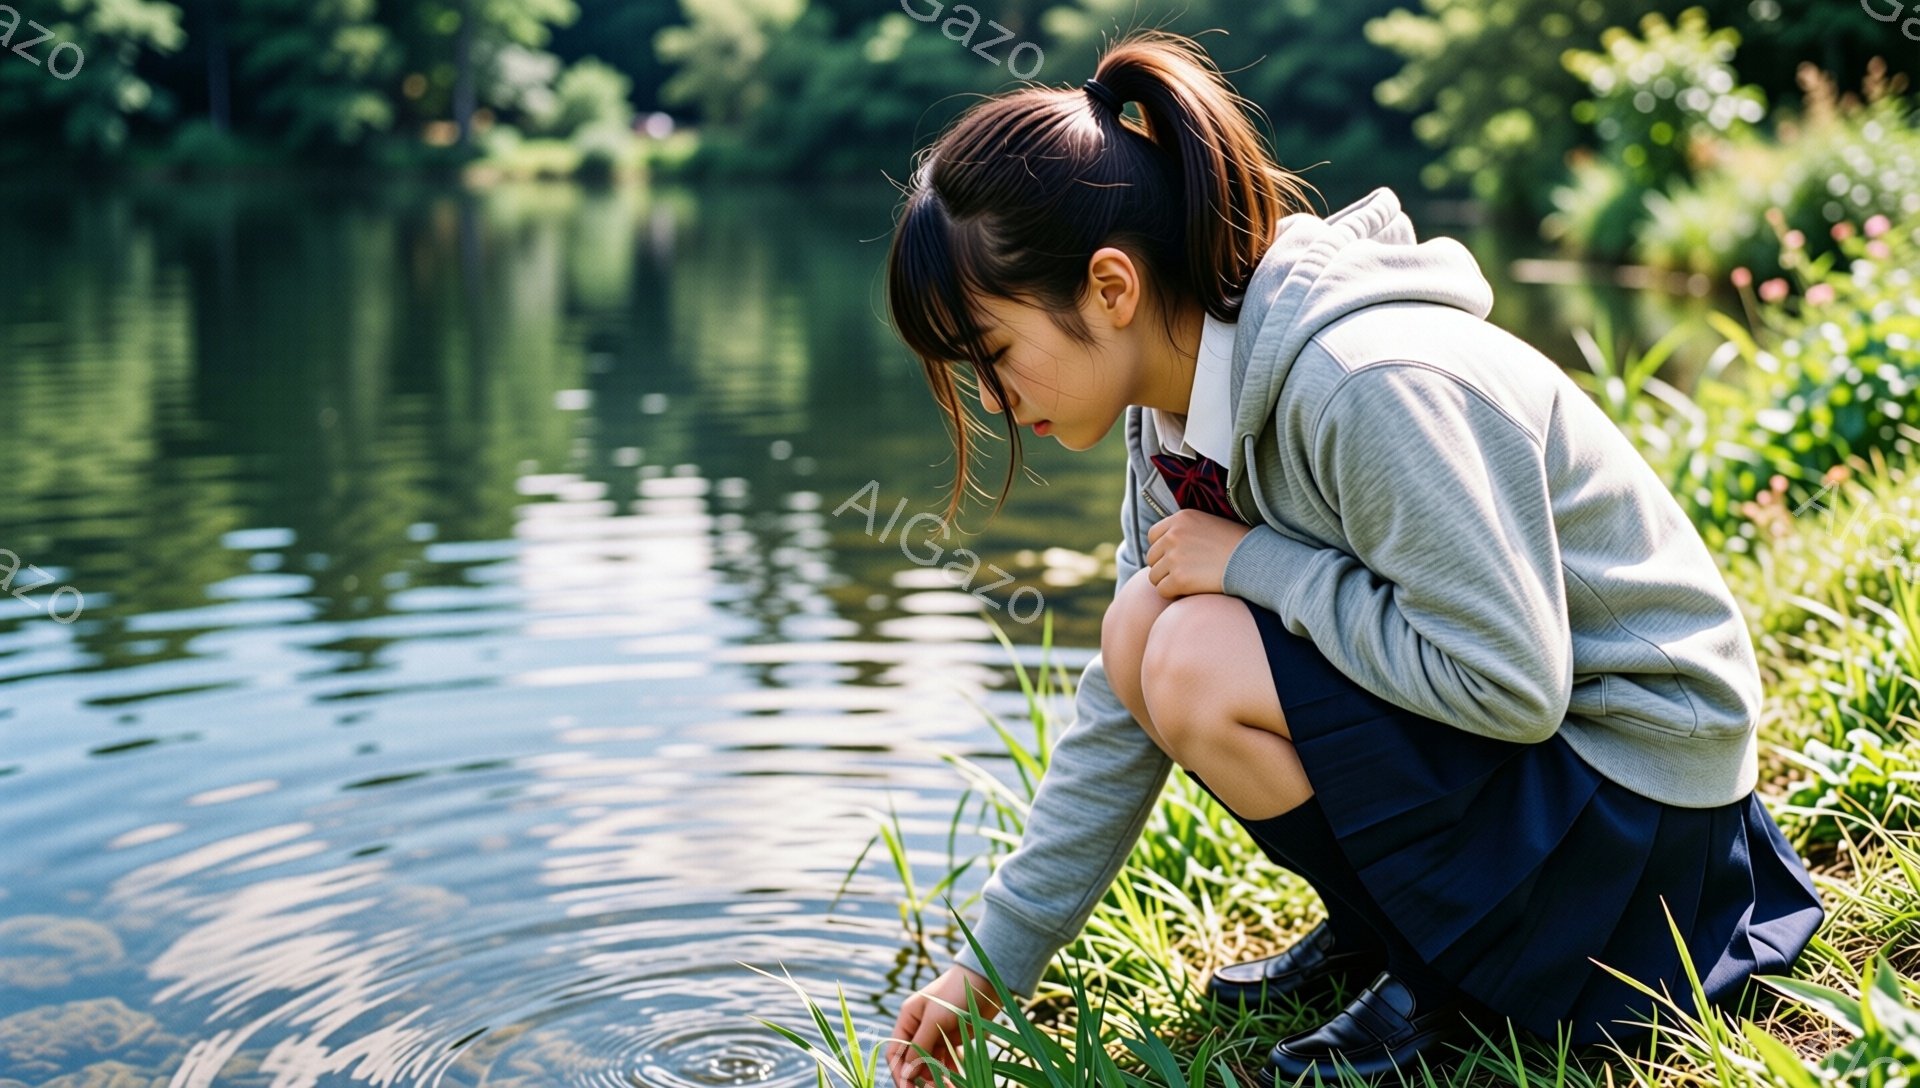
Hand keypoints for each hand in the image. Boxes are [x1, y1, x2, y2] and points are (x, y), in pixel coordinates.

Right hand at [887, 965, 1001, 1087]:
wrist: (986, 981)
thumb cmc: (956, 993)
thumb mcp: (936, 1018)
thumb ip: (920, 1045)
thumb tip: (906, 1073)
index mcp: (908, 1019)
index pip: (895, 1052)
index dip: (899, 1073)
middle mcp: (919, 1028)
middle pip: (912, 1062)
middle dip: (920, 1080)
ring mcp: (935, 1035)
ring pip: (929, 1065)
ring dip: (936, 1080)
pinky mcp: (952, 1040)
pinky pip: (945, 1062)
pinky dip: (949, 1074)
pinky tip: (956, 1083)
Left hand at [1144, 509, 1254, 599]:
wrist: (1254, 561)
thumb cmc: (1236, 546)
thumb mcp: (1208, 524)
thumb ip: (1185, 531)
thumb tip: (1164, 547)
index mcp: (1180, 519)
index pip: (1153, 536)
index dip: (1163, 549)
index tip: (1177, 557)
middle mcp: (1173, 535)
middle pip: (1151, 557)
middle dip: (1164, 567)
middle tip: (1185, 573)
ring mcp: (1174, 557)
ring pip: (1154, 576)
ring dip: (1168, 582)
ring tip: (1190, 582)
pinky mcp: (1179, 578)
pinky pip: (1162, 591)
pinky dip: (1174, 594)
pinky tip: (1191, 591)